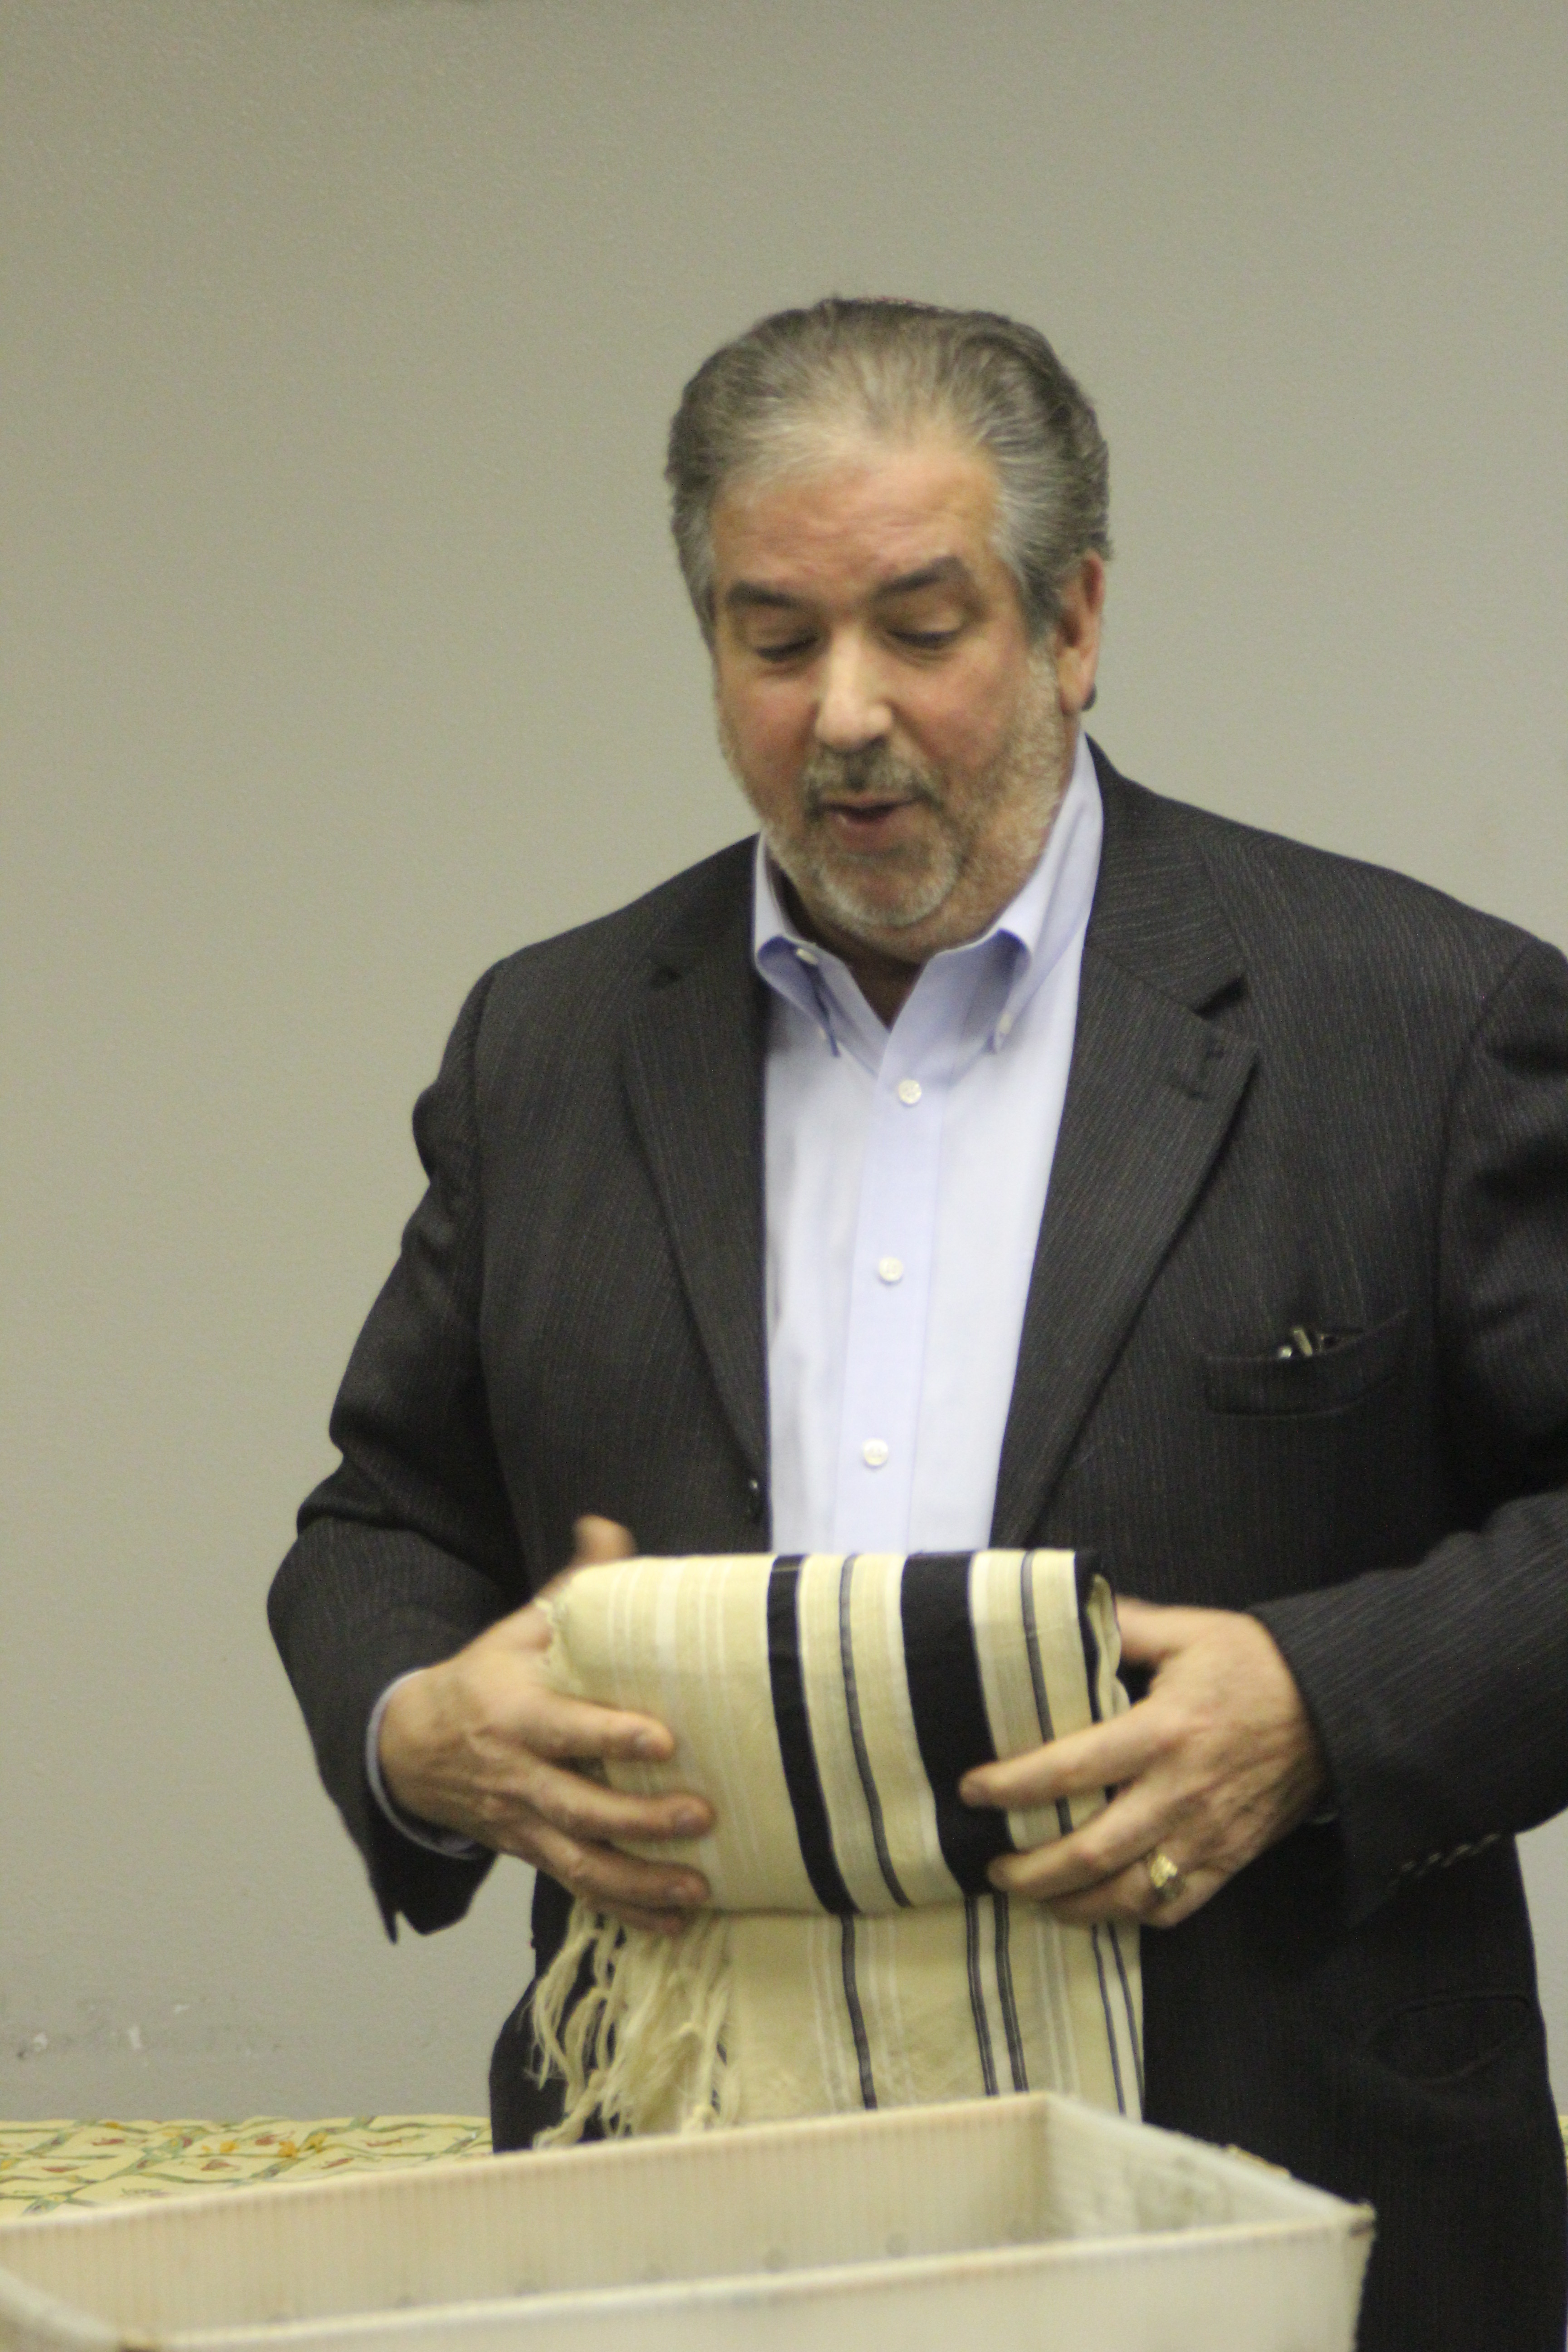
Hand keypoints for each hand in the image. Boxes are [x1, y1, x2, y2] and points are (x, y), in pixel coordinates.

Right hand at [379, 1516, 712, 1934]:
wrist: (411, 1746)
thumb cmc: (484, 1679)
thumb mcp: (517, 1628)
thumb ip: (572, 1587)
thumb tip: (608, 1526)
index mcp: (518, 1716)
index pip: (568, 1731)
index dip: (613, 1739)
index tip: (663, 1741)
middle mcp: (520, 1778)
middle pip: (581, 1808)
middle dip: (642, 1821)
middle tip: (701, 1816)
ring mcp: (526, 1825)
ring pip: (583, 1863)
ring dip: (641, 1882)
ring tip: (696, 1889)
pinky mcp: (532, 1853)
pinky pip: (579, 1890)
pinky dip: (625, 1911)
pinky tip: (673, 1923)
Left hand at [958, 1599, 1326, 1927]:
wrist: (1335, 1708)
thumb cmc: (1255, 1664)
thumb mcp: (1188, 1630)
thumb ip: (1123, 1627)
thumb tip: (1064, 1612)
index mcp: (1162, 1731)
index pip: (1070, 1769)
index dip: (1013, 1786)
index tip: (972, 1791)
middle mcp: (1179, 1793)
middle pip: (1090, 1851)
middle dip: (1031, 1869)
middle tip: (992, 1867)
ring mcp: (1207, 1835)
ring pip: (1127, 1893)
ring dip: (1071, 1905)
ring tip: (1032, 1898)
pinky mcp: (1230, 1860)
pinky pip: (1173, 1907)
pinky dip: (1129, 1915)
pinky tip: (1097, 1908)